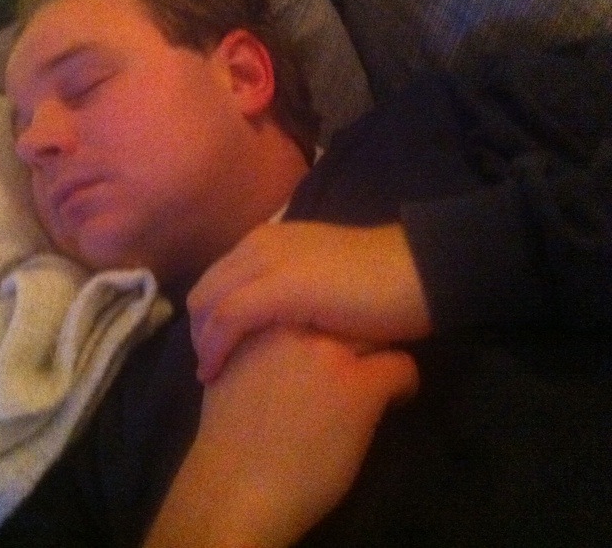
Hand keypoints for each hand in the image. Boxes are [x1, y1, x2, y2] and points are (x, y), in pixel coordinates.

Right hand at [144, 329, 418, 547]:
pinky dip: (403, 380)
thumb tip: (266, 343)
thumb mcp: (225, 371)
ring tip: (376, 367)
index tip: (325, 333)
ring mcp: (329, 355)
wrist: (237, 484)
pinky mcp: (360, 387)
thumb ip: (245, 345)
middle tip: (353, 346)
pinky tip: (395, 395)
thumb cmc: (226, 434)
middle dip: (348, 322)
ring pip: (372, 332)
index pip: (301, 296)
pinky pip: (400, 366)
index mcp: (258, 321)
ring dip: (377, 347)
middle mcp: (295, 328)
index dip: (318, 312)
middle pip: (338, 308)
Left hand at [189, 222, 430, 382]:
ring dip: (202, 342)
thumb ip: (293, 292)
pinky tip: (215, 373)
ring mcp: (267, 262)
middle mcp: (258, 246)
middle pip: (204, 292)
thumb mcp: (321, 281)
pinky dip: (214, 346)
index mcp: (267, 241)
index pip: (217, 279)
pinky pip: (228, 317)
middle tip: (209, 368)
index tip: (213, 351)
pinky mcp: (280, 287)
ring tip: (210, 376)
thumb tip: (278, 322)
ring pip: (208, 303)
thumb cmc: (379, 284)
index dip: (208, 317)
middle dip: (199, 332)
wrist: (419, 270)